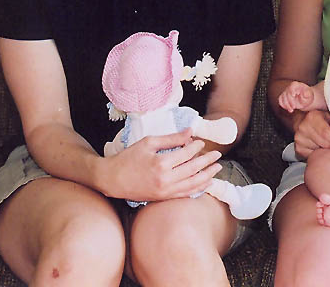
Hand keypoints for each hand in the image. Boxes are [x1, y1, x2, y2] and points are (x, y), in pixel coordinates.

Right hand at [105, 129, 222, 200]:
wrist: (112, 179)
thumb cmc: (129, 158)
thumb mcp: (148, 142)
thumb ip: (171, 138)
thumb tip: (190, 132)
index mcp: (161, 163)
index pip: (186, 154)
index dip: (196, 147)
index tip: (201, 142)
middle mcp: (165, 179)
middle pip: (193, 170)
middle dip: (207, 162)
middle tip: (217, 155)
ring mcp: (164, 191)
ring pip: (192, 184)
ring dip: (207, 176)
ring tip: (216, 169)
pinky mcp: (163, 198)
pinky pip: (184, 194)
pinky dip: (197, 188)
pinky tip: (205, 183)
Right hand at [278, 81, 314, 112]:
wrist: (306, 99)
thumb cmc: (308, 96)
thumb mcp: (309, 94)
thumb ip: (307, 93)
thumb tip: (304, 94)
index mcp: (296, 85)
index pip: (292, 86)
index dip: (292, 90)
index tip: (293, 95)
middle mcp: (289, 88)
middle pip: (286, 93)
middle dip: (290, 101)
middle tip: (294, 107)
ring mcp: (286, 92)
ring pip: (282, 97)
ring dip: (286, 105)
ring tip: (291, 110)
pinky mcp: (284, 98)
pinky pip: (280, 101)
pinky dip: (283, 105)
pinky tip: (289, 110)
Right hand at [292, 109, 329, 159]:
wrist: (303, 122)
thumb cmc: (320, 119)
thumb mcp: (329, 117)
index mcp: (313, 117)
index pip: (326, 132)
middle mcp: (304, 128)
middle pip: (325, 144)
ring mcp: (300, 139)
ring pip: (321, 152)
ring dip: (329, 151)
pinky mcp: (299, 148)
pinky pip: (314, 156)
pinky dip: (321, 154)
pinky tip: (321, 148)